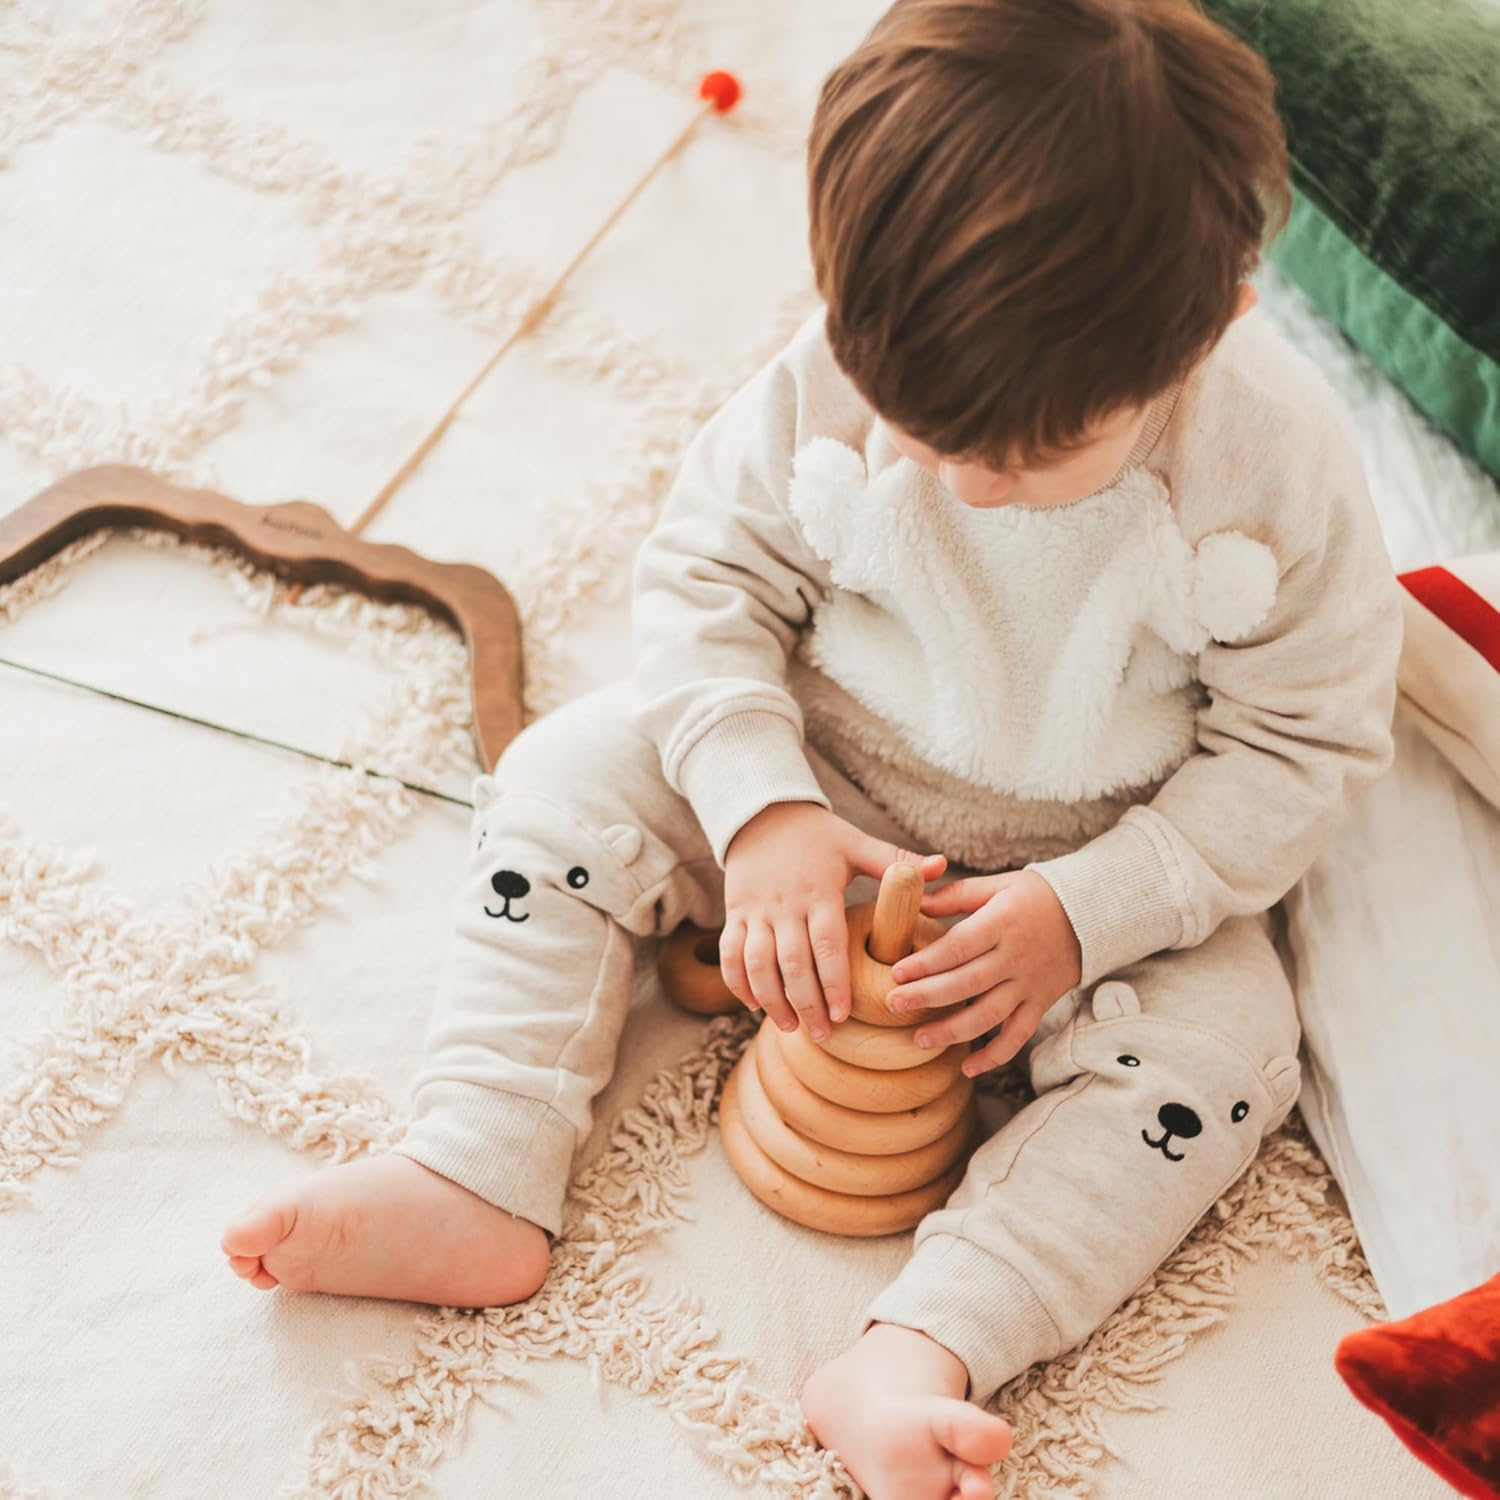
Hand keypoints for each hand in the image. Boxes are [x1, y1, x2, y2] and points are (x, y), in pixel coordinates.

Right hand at [721, 802, 945, 1040]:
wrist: (762, 811)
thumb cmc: (818, 834)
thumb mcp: (857, 843)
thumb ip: (896, 861)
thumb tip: (942, 865)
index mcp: (819, 891)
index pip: (827, 945)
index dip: (834, 983)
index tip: (845, 1016)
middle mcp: (785, 904)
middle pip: (791, 963)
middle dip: (806, 1003)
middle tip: (824, 1035)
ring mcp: (755, 910)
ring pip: (757, 963)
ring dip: (771, 999)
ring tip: (791, 1027)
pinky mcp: (735, 913)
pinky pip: (730, 953)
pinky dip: (738, 983)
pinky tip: (754, 1006)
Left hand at [885, 870, 1081, 1076]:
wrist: (1090, 914)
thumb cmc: (1035, 896)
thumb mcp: (998, 885)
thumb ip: (956, 895)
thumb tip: (914, 901)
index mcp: (1002, 923)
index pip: (959, 947)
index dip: (927, 962)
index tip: (897, 974)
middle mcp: (1016, 957)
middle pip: (967, 983)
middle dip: (927, 997)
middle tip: (893, 1005)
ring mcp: (1029, 984)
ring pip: (989, 1015)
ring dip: (953, 1031)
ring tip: (919, 1039)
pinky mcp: (1040, 1004)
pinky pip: (1017, 1035)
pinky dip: (994, 1056)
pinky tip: (968, 1068)